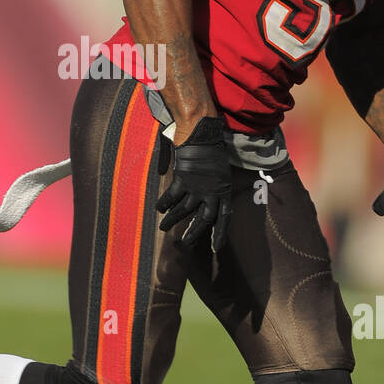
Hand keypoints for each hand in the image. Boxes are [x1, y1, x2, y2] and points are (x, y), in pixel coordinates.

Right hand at [156, 116, 231, 252]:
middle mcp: (213, 192)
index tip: (216, 248)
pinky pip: (172, 197)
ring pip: (184, 210)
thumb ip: (216, 188)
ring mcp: (198, 187)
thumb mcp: (221, 172)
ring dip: (173, 220)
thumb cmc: (211, 151)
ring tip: (163, 228)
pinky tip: (159, 209)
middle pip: (204, 219)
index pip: (225, 218)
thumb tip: (209, 201)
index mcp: (224, 191)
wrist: (202, 135)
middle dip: (194, 232)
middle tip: (185, 243)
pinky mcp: (184, 180)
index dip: (220, 234)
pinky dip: (164, 204)